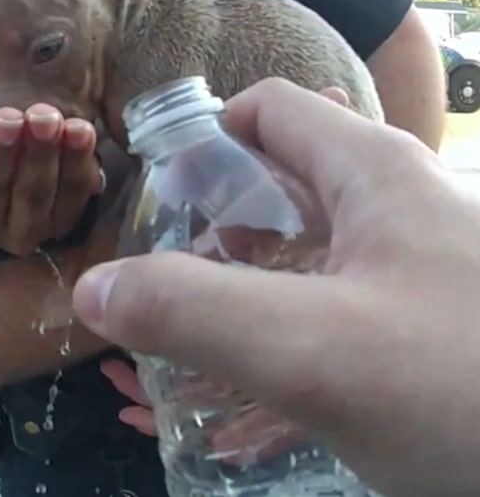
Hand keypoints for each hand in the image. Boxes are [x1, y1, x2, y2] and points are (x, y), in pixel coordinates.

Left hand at [0, 104, 103, 255]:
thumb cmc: (13, 141)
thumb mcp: (44, 137)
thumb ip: (69, 142)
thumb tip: (90, 144)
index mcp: (55, 219)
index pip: (71, 194)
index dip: (76, 161)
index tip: (79, 127)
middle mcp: (21, 235)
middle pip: (32, 195)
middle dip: (39, 154)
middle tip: (42, 116)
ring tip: (6, 118)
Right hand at [71, 77, 479, 496]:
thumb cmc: (466, 387)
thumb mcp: (314, 348)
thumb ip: (189, 311)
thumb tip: (93, 289)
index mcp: (372, 177)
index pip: (266, 112)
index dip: (197, 141)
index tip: (146, 205)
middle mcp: (394, 215)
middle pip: (272, 198)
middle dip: (195, 247)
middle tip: (143, 300)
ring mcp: (412, 285)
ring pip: (292, 279)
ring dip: (220, 318)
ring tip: (156, 370)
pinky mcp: (420, 350)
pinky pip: (322, 340)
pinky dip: (263, 370)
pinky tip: (220, 424)